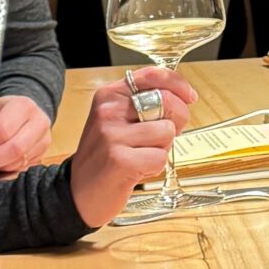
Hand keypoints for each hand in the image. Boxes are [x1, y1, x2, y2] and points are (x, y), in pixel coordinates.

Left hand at [0, 95, 53, 180]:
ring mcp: (44, 141)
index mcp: (23, 106)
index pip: (2, 130)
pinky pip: (22, 171)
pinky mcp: (42, 156)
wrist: (22, 114)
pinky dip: (4, 175)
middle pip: (14, 149)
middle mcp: (39, 123)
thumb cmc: (0, 112)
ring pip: (18, 163)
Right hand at [66, 68, 199, 229]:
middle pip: (166, 101)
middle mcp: (109, 111)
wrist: (79, 193)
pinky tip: (136, 170)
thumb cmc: (104, 157)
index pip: (152, 75)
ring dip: (162, 148)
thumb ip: (144, 105)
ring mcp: (112, 135)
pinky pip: (160, 157)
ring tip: (140, 156)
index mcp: (109, 95)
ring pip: (167, 131)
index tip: (189, 97)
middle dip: (177, 120)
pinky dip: (155, 167)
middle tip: (162, 138)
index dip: (178, 84)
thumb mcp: (117, 121)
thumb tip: (183, 98)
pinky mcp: (120, 160)